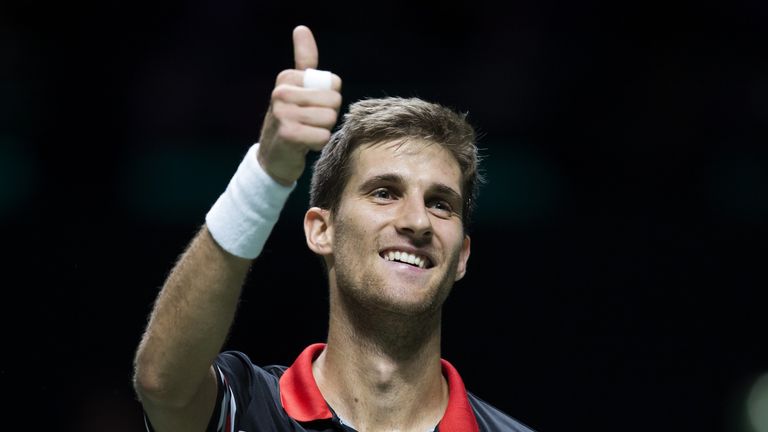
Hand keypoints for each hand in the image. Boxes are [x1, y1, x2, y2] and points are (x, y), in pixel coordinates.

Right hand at [257, 25, 342, 185]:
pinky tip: (304, 145)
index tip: (311, 108)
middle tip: (310, 123)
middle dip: (327, 117)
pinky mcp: (288, 134)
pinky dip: (318, 144)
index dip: (329, 100)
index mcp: (286, 78)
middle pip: (333, 102)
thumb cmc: (291, 121)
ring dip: (322, 131)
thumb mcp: (296, 89)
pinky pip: (323, 136)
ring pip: (329, 119)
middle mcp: (281, 92)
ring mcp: (283, 113)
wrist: (272, 158)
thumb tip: (302, 29)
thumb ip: (304, 61)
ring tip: (306, 133)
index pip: (333, 84)